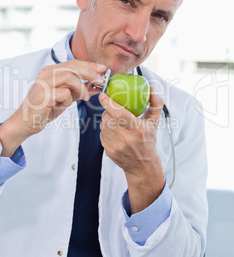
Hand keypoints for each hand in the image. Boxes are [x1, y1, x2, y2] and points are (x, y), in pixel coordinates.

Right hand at [0, 60, 105, 156]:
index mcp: (51, 70)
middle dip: (90, 73)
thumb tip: (96, 84)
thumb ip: (79, 89)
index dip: (90, 65)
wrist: (27, 122)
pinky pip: (64, 93)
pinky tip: (63, 106)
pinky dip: (68, 100)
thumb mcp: (66, 96)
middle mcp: (46, 73)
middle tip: (101, 80)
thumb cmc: (46, 109)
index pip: (73, 63)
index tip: (103, 69)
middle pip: (73, 66)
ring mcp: (43, 82)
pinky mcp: (43, 95)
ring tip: (85, 97)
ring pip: (69, 77)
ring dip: (81, 87)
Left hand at [99, 87, 165, 213]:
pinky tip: (114, 132)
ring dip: (107, 121)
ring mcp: (117, 146)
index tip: (103, 96)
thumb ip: (155, 105)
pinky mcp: (109, 151)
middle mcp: (126, 138)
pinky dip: (106, 131)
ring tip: (115, 122)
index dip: (109, 103)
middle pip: (108, 118)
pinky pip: (102, 135)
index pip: (119, 113)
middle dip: (107, 111)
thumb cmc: (148, 141)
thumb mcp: (154, 123)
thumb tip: (152, 90)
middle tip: (112, 109)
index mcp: (137, 129)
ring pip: (104, 126)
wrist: (142, 166)